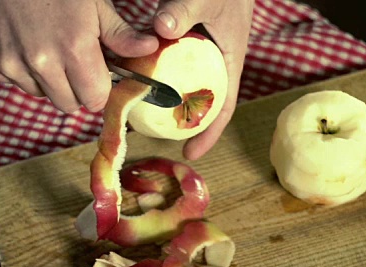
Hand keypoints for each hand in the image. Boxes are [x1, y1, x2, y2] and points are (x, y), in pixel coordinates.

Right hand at [0, 0, 158, 112]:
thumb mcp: (92, 3)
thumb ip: (120, 34)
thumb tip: (150, 49)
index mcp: (73, 49)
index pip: (94, 100)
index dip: (97, 88)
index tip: (94, 74)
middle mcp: (41, 63)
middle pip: (67, 105)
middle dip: (73, 88)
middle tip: (69, 59)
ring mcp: (10, 65)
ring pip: (40, 94)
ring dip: (45, 79)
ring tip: (42, 44)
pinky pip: (12, 82)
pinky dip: (18, 69)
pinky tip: (19, 41)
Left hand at [153, 0, 252, 159]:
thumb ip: (184, 10)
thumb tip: (162, 30)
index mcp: (229, 61)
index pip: (223, 108)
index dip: (208, 134)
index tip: (190, 153)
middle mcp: (215, 62)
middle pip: (201, 104)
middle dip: (182, 125)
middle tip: (155, 138)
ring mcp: (200, 53)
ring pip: (184, 86)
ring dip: (166, 103)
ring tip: (140, 115)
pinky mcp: (185, 42)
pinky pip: (172, 67)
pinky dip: (157, 77)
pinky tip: (136, 79)